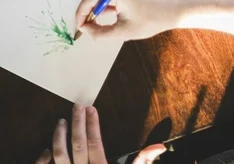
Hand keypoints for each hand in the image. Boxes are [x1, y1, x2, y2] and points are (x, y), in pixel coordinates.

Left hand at [35, 104, 165, 163]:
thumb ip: (141, 163)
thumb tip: (158, 147)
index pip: (95, 142)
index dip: (92, 124)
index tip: (91, 108)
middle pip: (77, 144)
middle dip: (76, 122)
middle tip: (77, 105)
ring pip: (58, 156)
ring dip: (58, 137)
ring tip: (60, 122)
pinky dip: (45, 158)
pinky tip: (47, 149)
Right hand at [75, 0, 180, 40]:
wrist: (173, 7)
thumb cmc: (153, 18)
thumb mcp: (124, 31)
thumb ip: (101, 33)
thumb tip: (86, 30)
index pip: (87, 2)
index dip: (80, 17)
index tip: (79, 29)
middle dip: (86, 11)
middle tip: (86, 28)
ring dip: (94, 6)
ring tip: (97, 23)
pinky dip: (104, 1)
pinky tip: (108, 14)